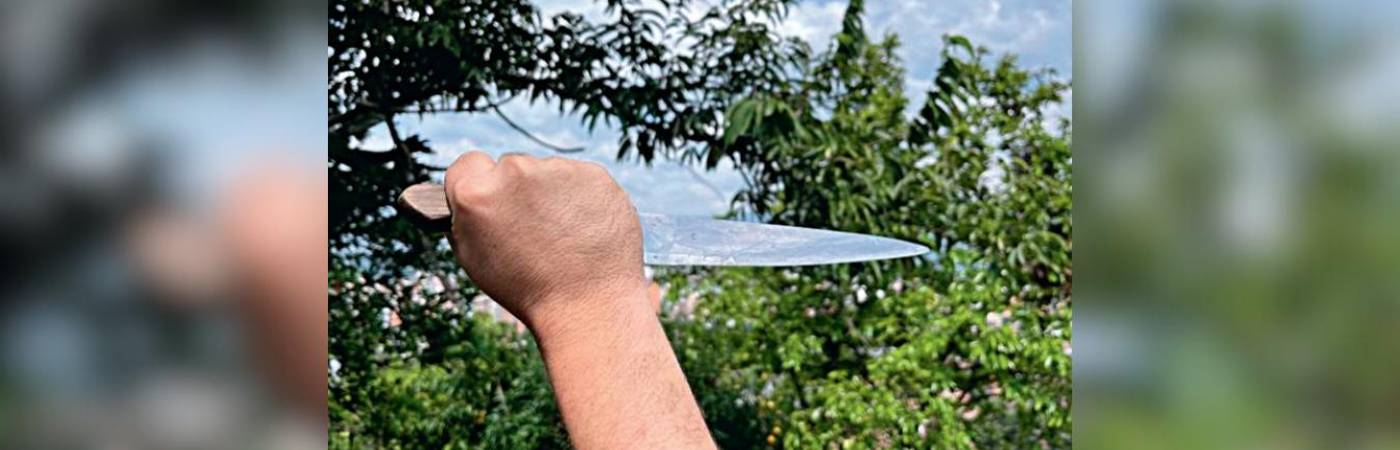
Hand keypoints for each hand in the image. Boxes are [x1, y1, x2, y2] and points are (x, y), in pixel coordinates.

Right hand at [443, 151, 648, 330]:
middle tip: (533, 230)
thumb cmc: (527, 289)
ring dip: (551, 193)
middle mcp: (515, 170)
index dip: (479, 186)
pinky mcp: (595, 174)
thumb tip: (464, 193)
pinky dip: (581, 198)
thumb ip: (465, 216)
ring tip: (562, 235)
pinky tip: (584, 229)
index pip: (468, 164)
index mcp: (476, 191)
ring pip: (548, 173)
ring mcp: (558, 169)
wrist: (590, 305)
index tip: (493, 204)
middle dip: (518, 190)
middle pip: (510, 167)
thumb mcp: (473, 257)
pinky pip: (580, 179)